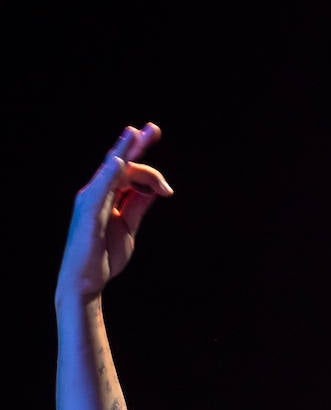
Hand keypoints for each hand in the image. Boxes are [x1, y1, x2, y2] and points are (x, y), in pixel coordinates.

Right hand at [56, 123, 172, 302]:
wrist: (85, 281)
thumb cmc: (104, 255)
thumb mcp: (128, 226)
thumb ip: (138, 205)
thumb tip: (155, 187)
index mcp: (107, 195)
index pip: (128, 172)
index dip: (148, 169)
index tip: (166, 181)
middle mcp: (96, 192)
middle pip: (119, 163)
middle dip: (136, 145)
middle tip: (154, 128)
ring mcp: (91, 201)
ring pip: (111, 171)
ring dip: (124, 151)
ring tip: (137, 134)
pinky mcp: (89, 213)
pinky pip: (100, 190)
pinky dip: (109, 175)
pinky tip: (118, 162)